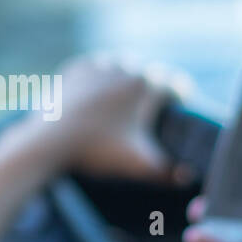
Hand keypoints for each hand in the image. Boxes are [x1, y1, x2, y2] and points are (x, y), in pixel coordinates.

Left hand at [18, 54, 193, 183]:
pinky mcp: (76, 69)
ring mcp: (99, 66)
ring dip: (130, 75)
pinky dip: (102, 75)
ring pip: (123, 64)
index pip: (175, 84)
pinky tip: (102, 86)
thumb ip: (167, 172)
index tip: (181, 103)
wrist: (50, 142)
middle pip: (150, 72)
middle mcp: (125, 69)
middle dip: (157, 85)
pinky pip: (96, 67)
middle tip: (157, 101)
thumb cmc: (97, 152)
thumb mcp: (137, 165)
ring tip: (131, 91)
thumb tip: (190, 177)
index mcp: (146, 87)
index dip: (181, 94)